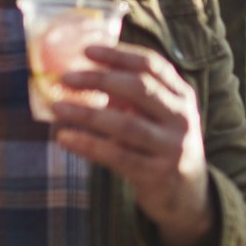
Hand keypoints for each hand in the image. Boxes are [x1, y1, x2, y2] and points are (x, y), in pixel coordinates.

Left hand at [51, 43, 214, 245]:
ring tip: (57, 107)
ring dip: (87, 113)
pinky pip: (117, 155)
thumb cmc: (162, 146)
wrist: (188, 195)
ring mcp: (172, 147)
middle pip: (139, 88)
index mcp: (182, 95)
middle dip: (99, 79)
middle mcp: (181, 118)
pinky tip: (64, 138)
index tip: (87, 51)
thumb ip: (132, 96)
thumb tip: (83, 74)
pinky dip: (87, 145)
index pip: (152, 65)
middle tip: (66, 78)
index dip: (118, 55)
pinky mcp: (158, 174)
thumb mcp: (158, 116)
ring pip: (126, 124)